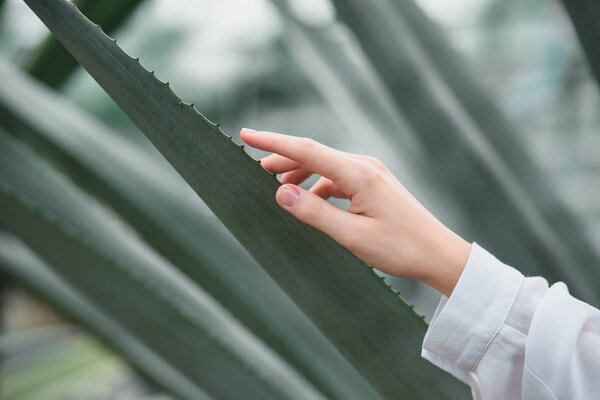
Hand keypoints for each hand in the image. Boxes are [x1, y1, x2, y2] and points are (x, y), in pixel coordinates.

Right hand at [241, 128, 471, 296]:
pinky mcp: (374, 184)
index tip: (246, 135)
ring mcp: (371, 173)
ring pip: (325, 167)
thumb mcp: (352, 236)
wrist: (438, 254)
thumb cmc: (400, 248)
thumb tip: (281, 194)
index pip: (307, 151)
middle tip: (255, 172)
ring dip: (299, 175)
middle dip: (282, 160)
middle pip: (314, 155)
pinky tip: (309, 202)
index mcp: (359, 174)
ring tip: (278, 190)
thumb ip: (315, 213)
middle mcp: (365, 166)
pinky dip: (317, 186)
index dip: (274, 142)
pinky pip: (337, 178)